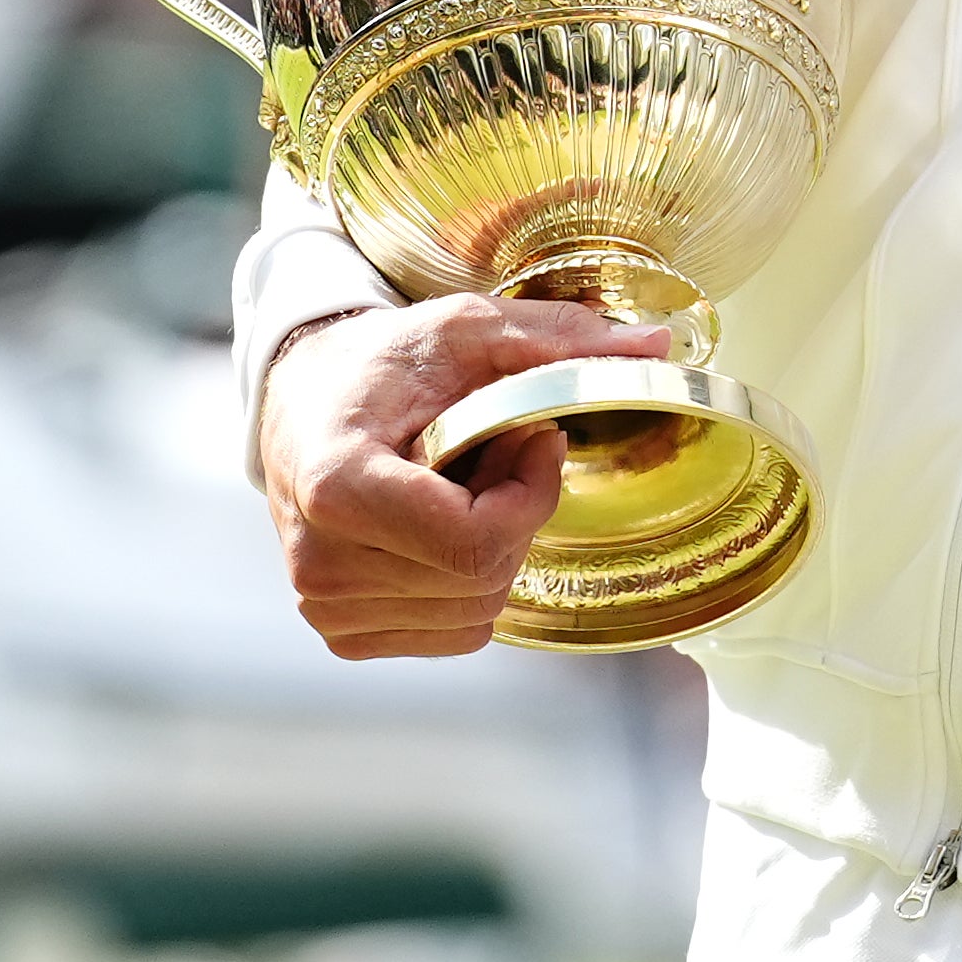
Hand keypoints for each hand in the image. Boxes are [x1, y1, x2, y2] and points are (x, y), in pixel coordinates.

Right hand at [258, 293, 688, 660]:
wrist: (303, 403)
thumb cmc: (382, 366)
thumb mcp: (467, 329)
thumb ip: (559, 338)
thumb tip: (658, 342)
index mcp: (340, 487)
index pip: (474, 542)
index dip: (530, 493)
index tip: (531, 437)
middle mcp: (321, 562)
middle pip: (483, 578)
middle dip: (515, 512)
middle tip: (493, 452)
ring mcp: (327, 606)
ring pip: (478, 609)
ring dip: (493, 545)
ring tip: (459, 482)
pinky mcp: (343, 632)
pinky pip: (458, 630)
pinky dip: (469, 579)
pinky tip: (440, 525)